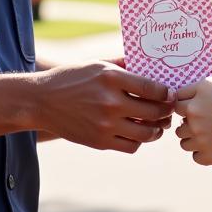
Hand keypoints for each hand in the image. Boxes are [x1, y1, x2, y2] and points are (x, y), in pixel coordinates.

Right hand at [33, 62, 174, 153]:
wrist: (41, 101)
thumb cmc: (70, 78)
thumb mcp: (96, 64)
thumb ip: (122, 65)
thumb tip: (148, 66)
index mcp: (112, 78)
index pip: (152, 88)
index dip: (166, 93)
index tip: (170, 93)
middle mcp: (111, 102)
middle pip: (153, 111)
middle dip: (166, 111)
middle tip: (170, 109)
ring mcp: (106, 124)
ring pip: (146, 133)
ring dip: (157, 129)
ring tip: (159, 124)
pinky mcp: (100, 141)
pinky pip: (131, 146)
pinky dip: (139, 141)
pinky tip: (139, 133)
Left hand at [174, 77, 211, 165]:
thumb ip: (198, 90)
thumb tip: (184, 98)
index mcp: (197, 97)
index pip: (177, 102)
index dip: (185, 105)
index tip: (192, 108)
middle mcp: (194, 116)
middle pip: (179, 124)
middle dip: (188, 124)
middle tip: (201, 124)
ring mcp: (199, 137)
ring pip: (184, 142)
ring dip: (192, 140)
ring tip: (206, 136)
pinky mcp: (207, 155)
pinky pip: (196, 156)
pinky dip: (202, 153)